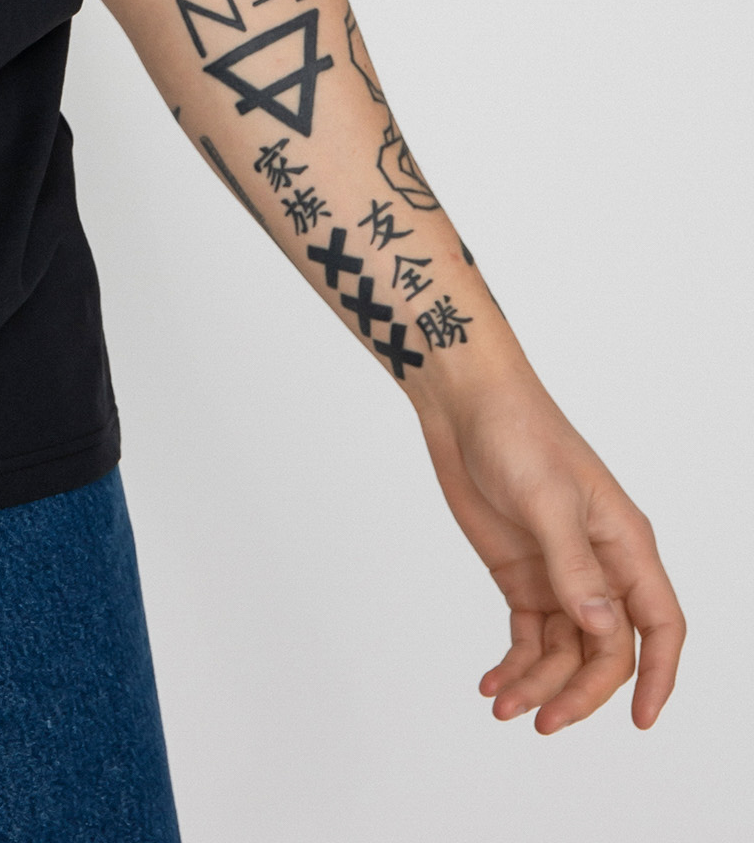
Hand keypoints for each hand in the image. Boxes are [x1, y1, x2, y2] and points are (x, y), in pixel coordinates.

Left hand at [416, 370, 682, 731]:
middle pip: (606, 651)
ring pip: (564, 652)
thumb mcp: (547, 498)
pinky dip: (514, 664)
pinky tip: (491, 684)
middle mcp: (600, 567)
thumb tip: (602, 626)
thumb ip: (573, 565)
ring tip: (502, 707)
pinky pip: (528, 636)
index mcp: (625, 545)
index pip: (659, 625)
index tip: (643, 721)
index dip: (658, 675)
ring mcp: (559, 575)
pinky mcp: (521, 576)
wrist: (464, 404)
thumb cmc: (518, 432)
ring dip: (538, 684)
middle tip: (541, 721)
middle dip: (578, 691)